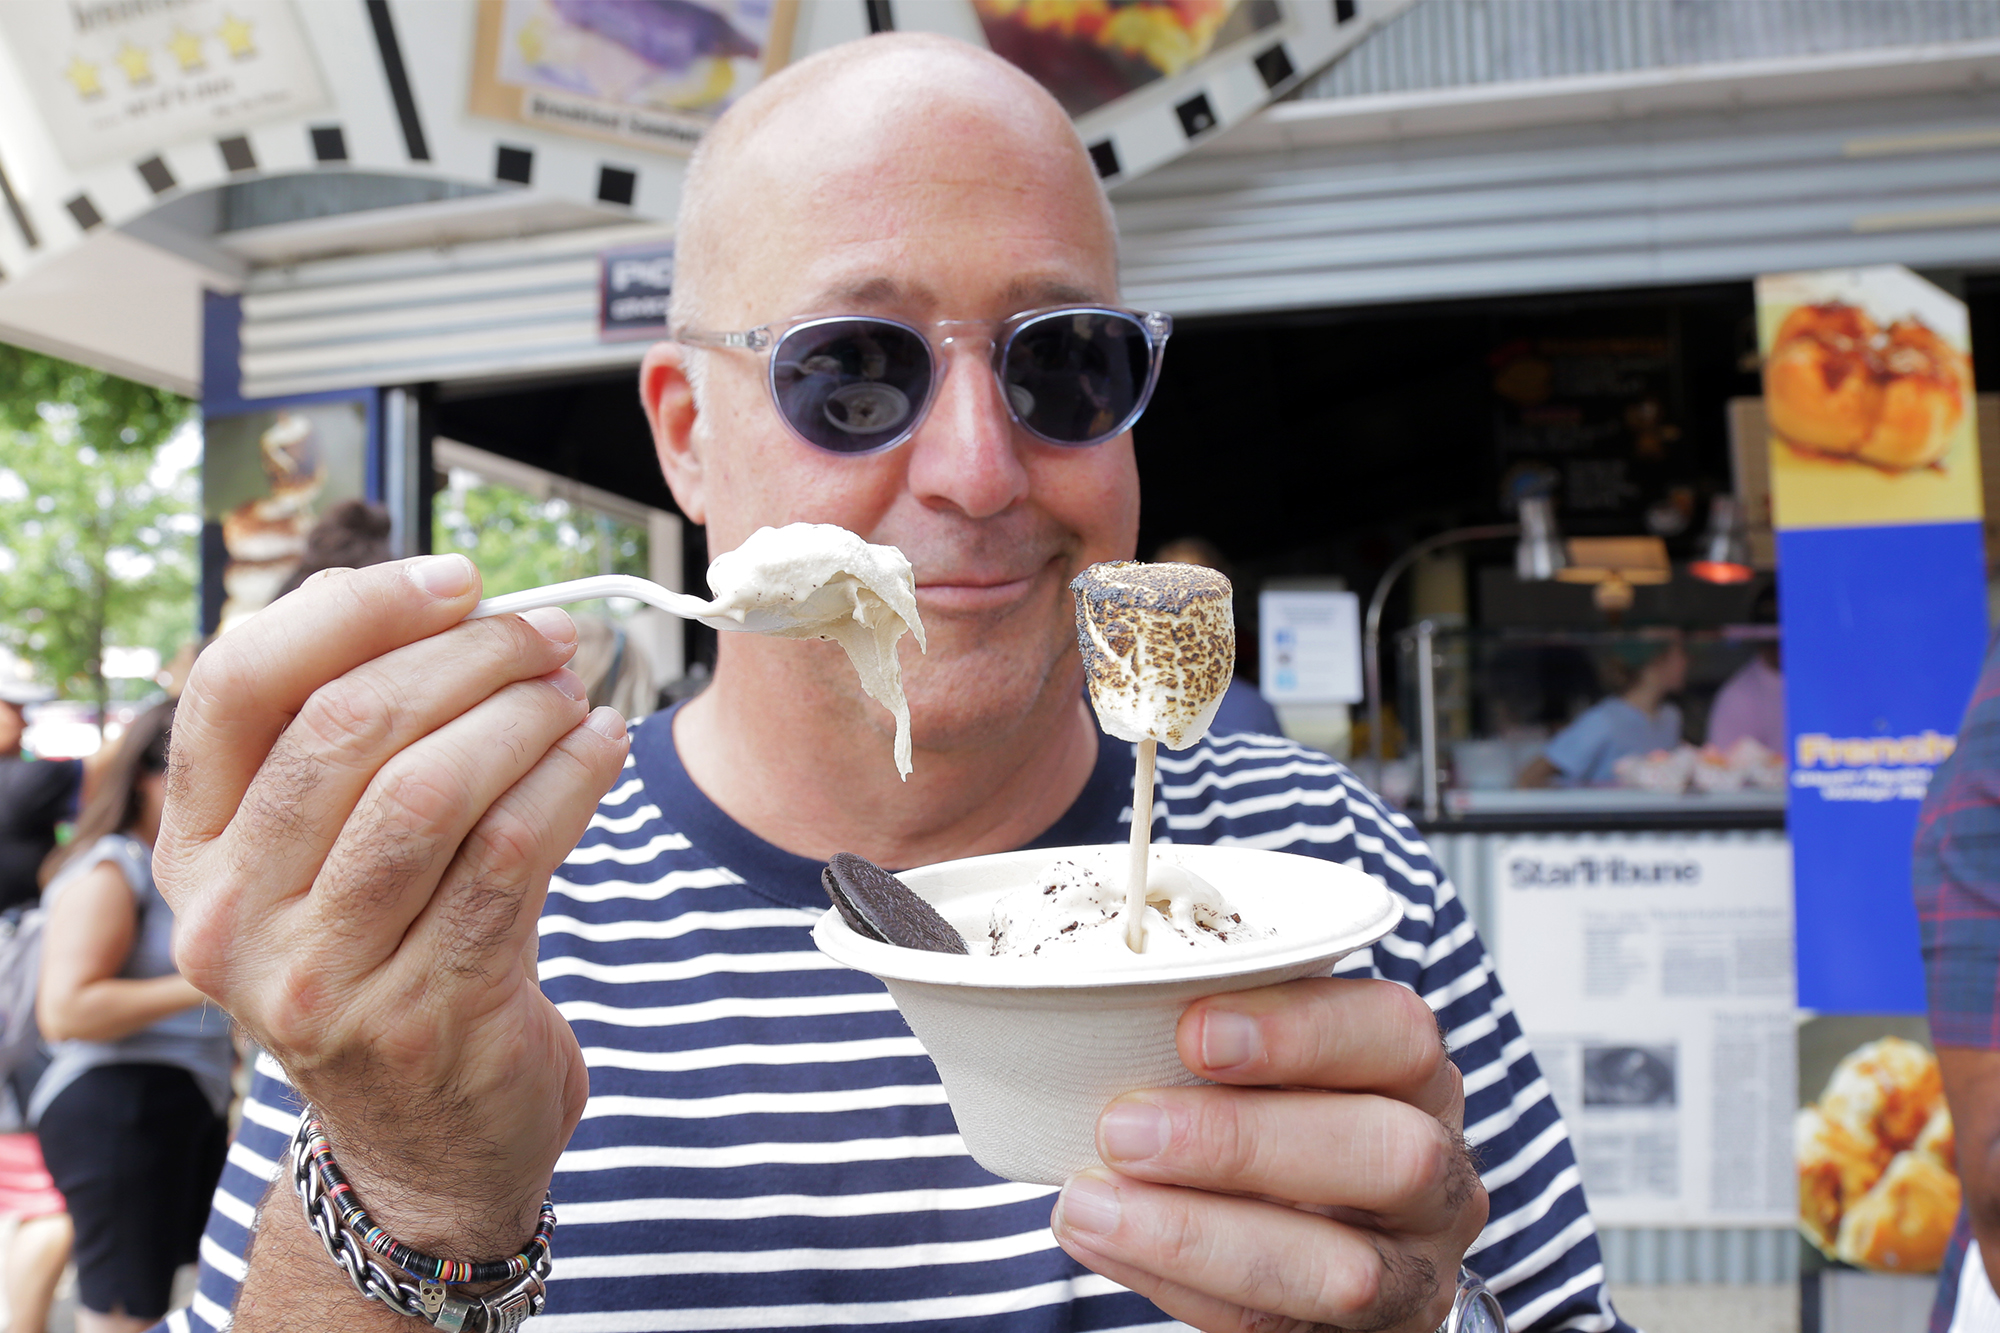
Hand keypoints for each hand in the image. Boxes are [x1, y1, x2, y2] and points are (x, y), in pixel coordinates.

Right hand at [157, 556, 630, 1258]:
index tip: (457, 581)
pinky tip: (602, 748)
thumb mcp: (323, 867)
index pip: (235, 686)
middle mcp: (233, 917)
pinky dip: (568, 781)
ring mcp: (323, 977)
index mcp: (196, 853)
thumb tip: (433, 601)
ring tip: (578, 692)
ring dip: (525, 717)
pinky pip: (508, 857)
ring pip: (430, 791)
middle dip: (467, 659)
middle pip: (343, 729)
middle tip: (550, 639)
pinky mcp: (427, 1013)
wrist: (426, 1147)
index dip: (353, 610)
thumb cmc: (390, 965)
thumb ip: (346, 744)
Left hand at [1050, 979, 1484, 1332]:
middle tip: (1123, 1128)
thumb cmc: (1278, 1118)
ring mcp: (1413, 1273)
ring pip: (1341, 1270)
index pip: (1397, 1034)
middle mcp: (1438, 1176)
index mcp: (1418, 1079)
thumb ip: (1221, 1037)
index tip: (1192, 1030)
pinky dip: (1177, 1283)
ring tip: (1090, 1201)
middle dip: (1243, 1141)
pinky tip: (1104, 1244)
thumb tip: (1106, 1006)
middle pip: (1388, 1154)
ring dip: (1196, 1233)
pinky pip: (1276, 1326)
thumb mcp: (1271, 1063)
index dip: (1300, 1030)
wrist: (1316, 1240)